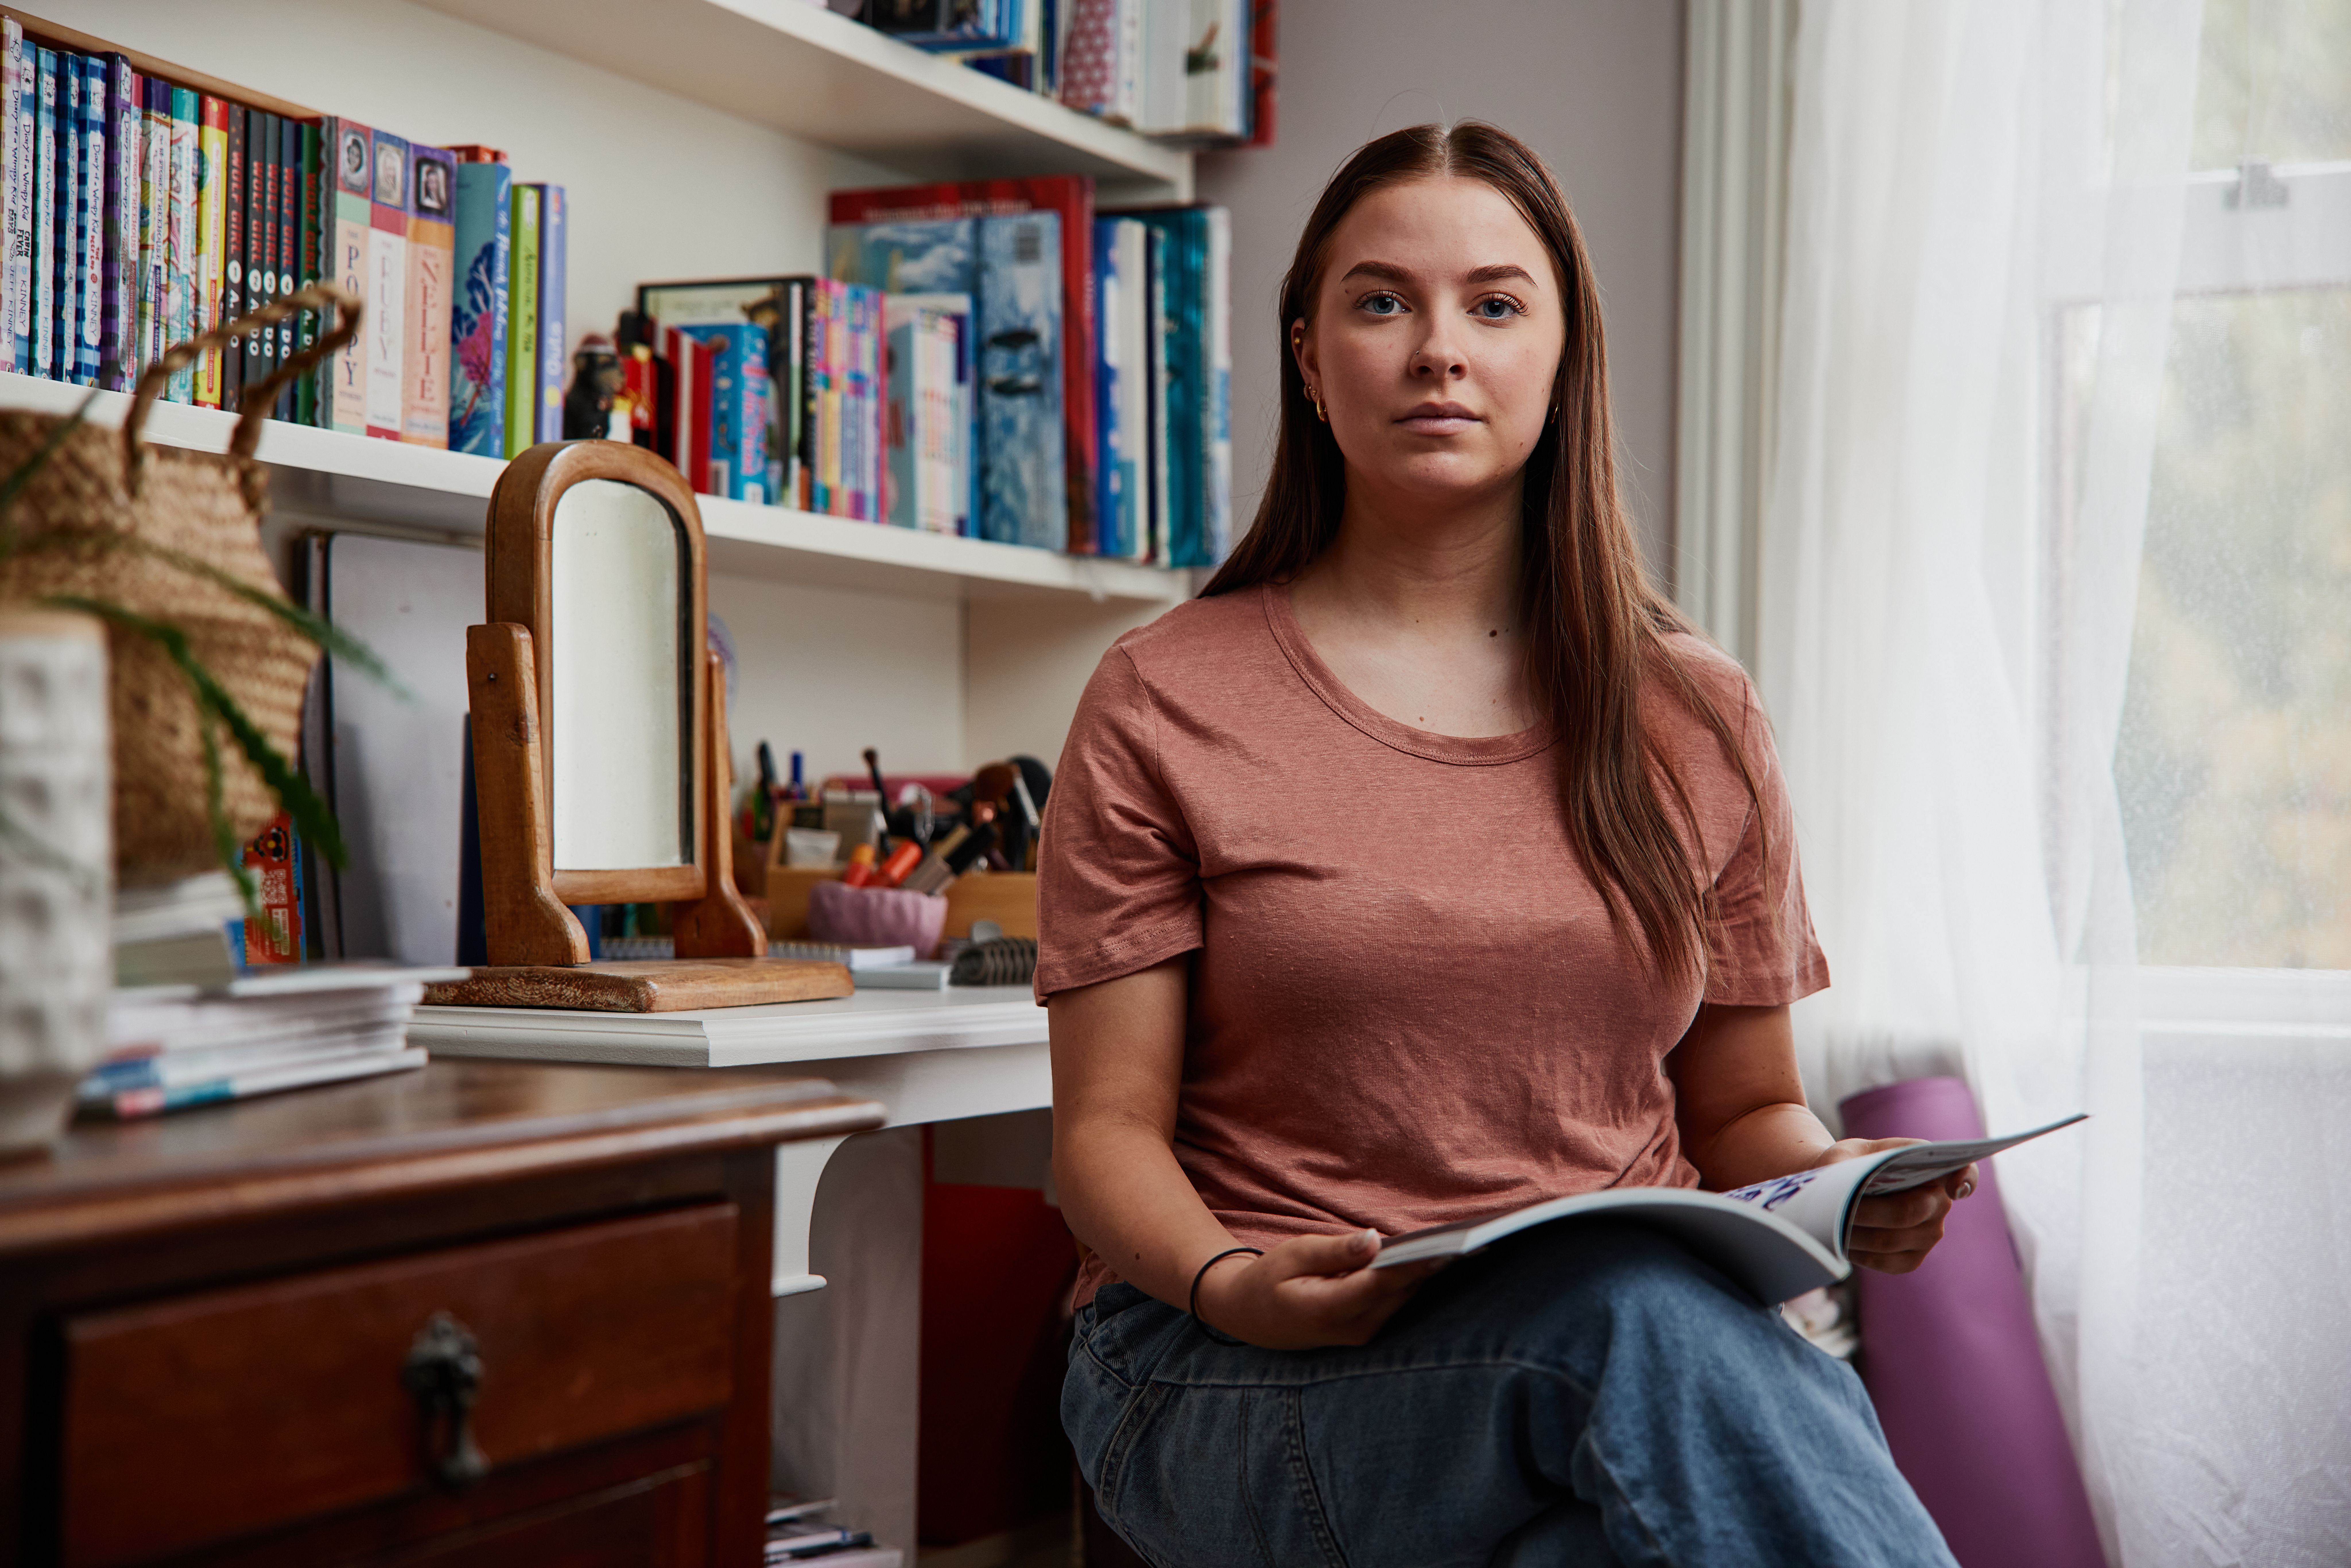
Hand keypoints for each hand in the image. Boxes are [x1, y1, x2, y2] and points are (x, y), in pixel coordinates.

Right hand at [1192, 1230, 1440, 1348]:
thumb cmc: (1269, 1279)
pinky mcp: (1366, 1330)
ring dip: (1426, 1275)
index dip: (1413, 1265)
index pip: (1380, 1284)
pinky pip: (1396, 1303)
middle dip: (1430, 1267)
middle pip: (1399, 1294)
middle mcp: (1350, 1329)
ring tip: (1458, 1245)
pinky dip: (1412, 1282)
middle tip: (1467, 1239)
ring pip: (1403, 1300)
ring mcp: (1360, 1334)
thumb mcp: (1294, 1255)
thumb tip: (1375, 1240)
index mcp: (1327, 1309)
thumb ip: (1335, 1250)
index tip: (1444, 1247)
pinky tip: (1434, 1259)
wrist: (1250, 1316)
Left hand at [1816, 1138, 1977, 1274]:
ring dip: (1856, 1231)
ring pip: (1891, 1239)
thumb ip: (1850, 1162)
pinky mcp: (1911, 1259)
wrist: (1840, 1187)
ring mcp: (1929, 1234)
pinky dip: (1858, 1251)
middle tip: (1838, 1205)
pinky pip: (1886, 1261)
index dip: (1965, 1180)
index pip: (1964, 1173)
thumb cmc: (1849, 1164)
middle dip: (1868, 1210)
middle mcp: (1939, 1203)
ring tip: (1829, 1221)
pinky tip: (1840, 1240)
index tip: (1954, 1187)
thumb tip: (1843, 1181)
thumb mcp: (1848, 1152)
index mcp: (1932, 1169)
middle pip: (1909, 1211)